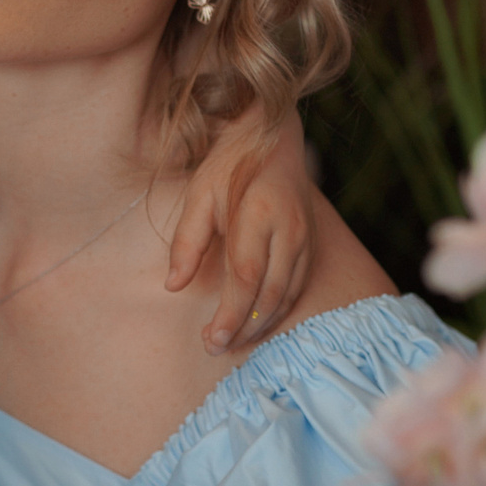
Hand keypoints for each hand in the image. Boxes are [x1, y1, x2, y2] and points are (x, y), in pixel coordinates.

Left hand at [168, 114, 319, 353]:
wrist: (275, 138)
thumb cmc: (230, 165)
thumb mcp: (199, 194)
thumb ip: (187, 241)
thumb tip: (173, 286)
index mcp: (258, 213)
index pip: (246, 277)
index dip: (230, 314)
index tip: (211, 339)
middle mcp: (289, 230)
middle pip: (269, 295)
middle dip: (242, 328)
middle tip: (215, 348)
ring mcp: (305, 238)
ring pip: (286, 296)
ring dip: (260, 326)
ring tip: (231, 342)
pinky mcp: (312, 244)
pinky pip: (297, 289)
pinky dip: (277, 312)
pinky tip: (255, 324)